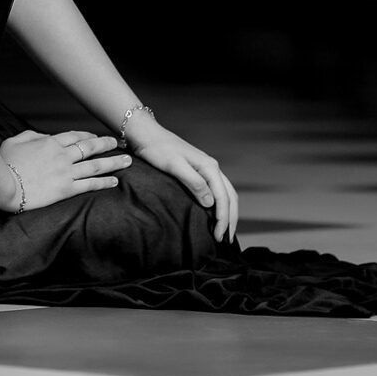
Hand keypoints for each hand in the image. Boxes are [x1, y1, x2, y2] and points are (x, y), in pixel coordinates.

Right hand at [0, 130, 132, 212]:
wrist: (5, 185)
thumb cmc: (5, 163)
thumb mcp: (13, 141)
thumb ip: (31, 135)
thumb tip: (45, 137)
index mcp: (49, 143)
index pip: (74, 136)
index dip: (87, 135)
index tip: (96, 137)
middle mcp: (62, 155)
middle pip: (90, 147)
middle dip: (106, 145)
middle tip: (118, 144)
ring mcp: (66, 172)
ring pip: (95, 165)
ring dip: (113, 162)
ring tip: (127, 161)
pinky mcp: (66, 189)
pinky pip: (90, 185)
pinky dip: (104, 182)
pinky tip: (115, 181)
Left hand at [124, 120, 238, 242]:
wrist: (146, 134)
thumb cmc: (157, 149)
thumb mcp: (174, 166)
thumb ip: (194, 182)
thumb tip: (211, 203)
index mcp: (209, 167)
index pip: (223, 198)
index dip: (223, 219)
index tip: (219, 236)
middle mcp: (212, 167)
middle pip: (230, 197)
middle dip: (230, 219)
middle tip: (226, 240)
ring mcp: (206, 168)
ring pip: (226, 193)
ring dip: (228, 213)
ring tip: (225, 231)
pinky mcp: (199, 170)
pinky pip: (217, 190)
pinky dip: (221, 204)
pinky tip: (215, 213)